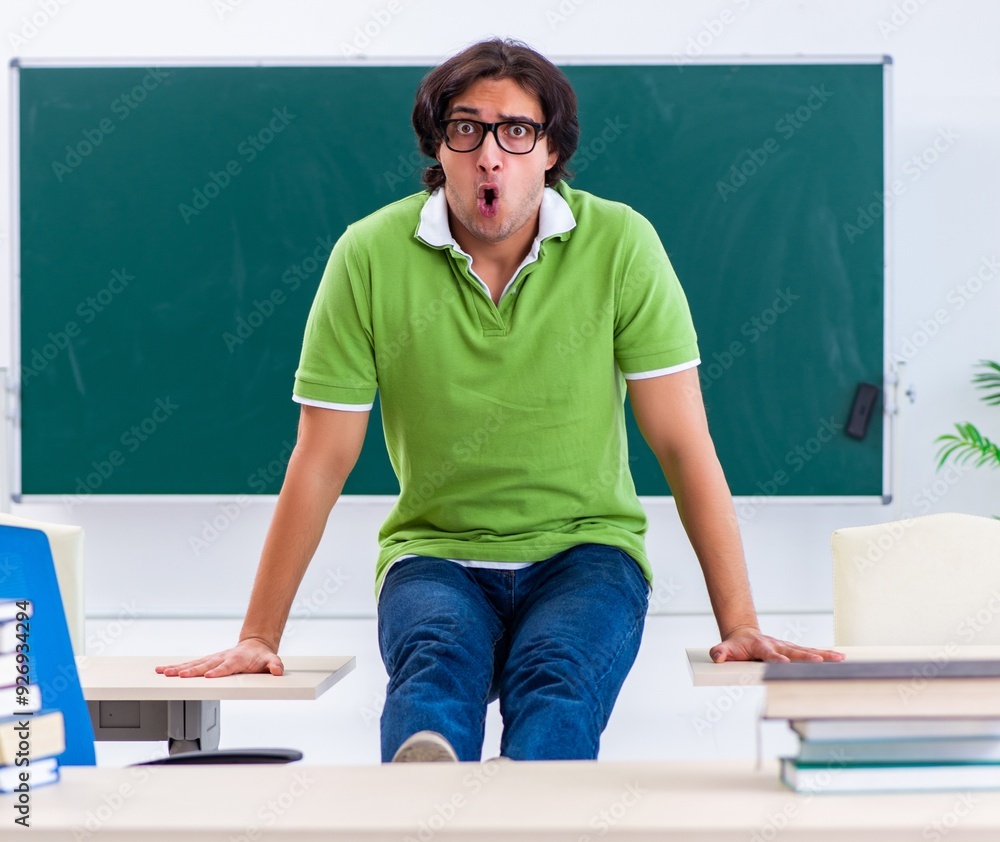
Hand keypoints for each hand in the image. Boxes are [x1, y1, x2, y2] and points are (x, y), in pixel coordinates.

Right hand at [155, 637, 283, 677]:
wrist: (255, 645)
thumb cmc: (260, 657)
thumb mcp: (271, 660)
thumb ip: (275, 665)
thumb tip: (278, 671)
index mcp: (237, 659)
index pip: (226, 667)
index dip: (218, 671)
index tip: (209, 676)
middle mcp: (222, 658)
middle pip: (206, 665)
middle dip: (192, 670)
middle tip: (179, 675)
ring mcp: (214, 659)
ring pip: (195, 663)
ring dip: (179, 668)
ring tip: (165, 672)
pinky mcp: (208, 661)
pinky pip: (191, 664)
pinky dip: (178, 667)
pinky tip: (164, 670)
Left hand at [709, 626, 844, 662]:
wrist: (744, 634)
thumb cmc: (737, 645)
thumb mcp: (726, 648)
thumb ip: (721, 652)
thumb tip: (717, 656)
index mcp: (761, 647)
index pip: (770, 654)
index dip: (776, 658)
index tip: (784, 662)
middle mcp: (777, 645)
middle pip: (794, 652)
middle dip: (807, 657)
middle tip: (821, 662)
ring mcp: (787, 647)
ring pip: (807, 650)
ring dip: (823, 655)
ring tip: (839, 659)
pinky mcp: (793, 650)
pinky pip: (811, 652)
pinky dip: (825, 655)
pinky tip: (839, 657)